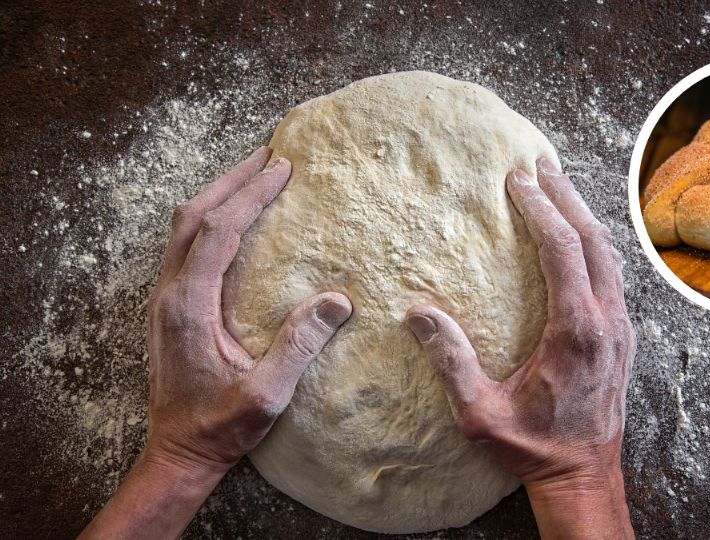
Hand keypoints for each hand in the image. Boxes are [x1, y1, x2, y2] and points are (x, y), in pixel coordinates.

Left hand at [145, 146, 352, 471]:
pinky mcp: (169, 307)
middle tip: (269, 154)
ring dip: (218, 195)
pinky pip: (184, 246)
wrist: (177, 451)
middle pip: (193, 216)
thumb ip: (299, 346)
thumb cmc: (220, 426)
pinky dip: (210, 219)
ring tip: (253, 175)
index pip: (219, 232)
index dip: (251, 195)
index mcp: (190, 306)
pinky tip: (234, 221)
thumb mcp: (266, 394)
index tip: (282, 168)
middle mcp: (170, 294)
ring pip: (183, 228)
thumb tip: (337, 301)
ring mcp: (164, 299)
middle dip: (232, 180)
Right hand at [405, 159, 634, 537]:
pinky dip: (595, 245)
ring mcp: (621, 328)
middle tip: (541, 165)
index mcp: (576, 332)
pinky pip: (614, 276)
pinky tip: (579, 237)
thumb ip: (451, 362)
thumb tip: (418, 314)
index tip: (517, 180)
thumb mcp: (480, 414)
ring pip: (610, 255)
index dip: (540, 209)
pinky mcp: (623, 337)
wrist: (584, 476)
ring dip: (584, 217)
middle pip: (593, 239)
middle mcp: (607, 322)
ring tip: (560, 188)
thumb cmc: (533, 449)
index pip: (562, 250)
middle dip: (566, 196)